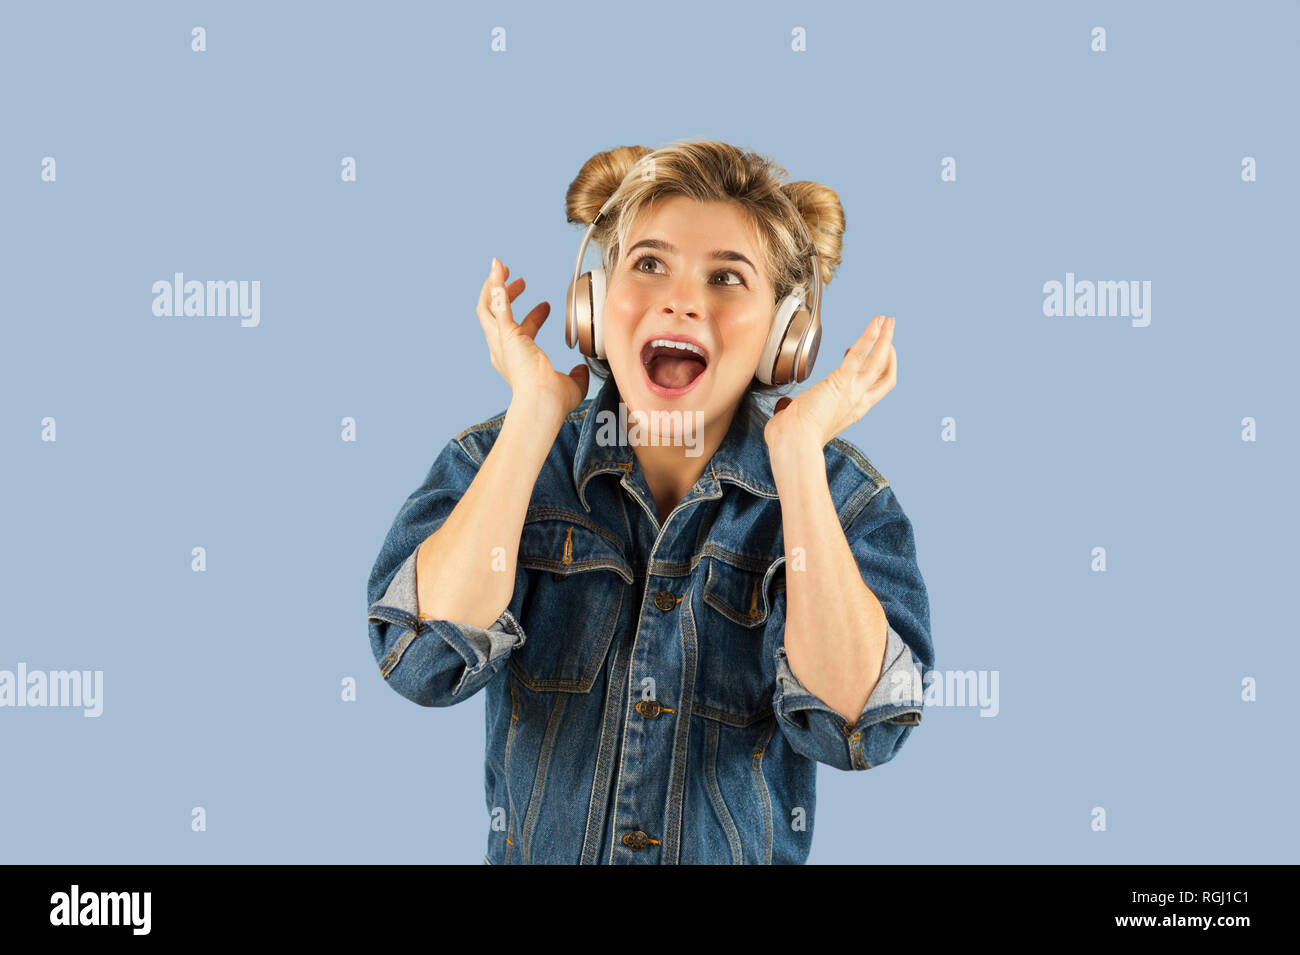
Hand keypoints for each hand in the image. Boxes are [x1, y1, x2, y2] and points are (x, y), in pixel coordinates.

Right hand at [477, 257, 588, 418]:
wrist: (542, 402)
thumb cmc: (552, 401)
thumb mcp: (569, 385)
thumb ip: (575, 375)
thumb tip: (581, 369)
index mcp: (514, 360)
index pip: (520, 331)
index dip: (533, 317)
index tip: (547, 306)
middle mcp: (502, 350)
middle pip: (494, 315)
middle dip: (502, 295)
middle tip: (515, 278)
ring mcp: (501, 342)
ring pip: (487, 307)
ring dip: (493, 284)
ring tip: (498, 266)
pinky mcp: (506, 335)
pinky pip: (497, 306)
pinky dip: (497, 287)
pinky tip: (499, 271)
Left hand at [764, 315, 896, 449]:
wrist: (793, 445)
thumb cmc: (791, 439)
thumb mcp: (796, 421)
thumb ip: (793, 410)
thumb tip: (784, 406)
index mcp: (850, 412)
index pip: (871, 388)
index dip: (869, 369)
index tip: (852, 351)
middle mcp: (857, 402)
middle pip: (884, 374)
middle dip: (888, 351)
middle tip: (889, 332)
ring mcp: (853, 392)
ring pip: (879, 362)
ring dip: (885, 338)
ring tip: (888, 319)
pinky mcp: (841, 382)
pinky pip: (860, 355)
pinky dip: (869, 337)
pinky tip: (876, 323)